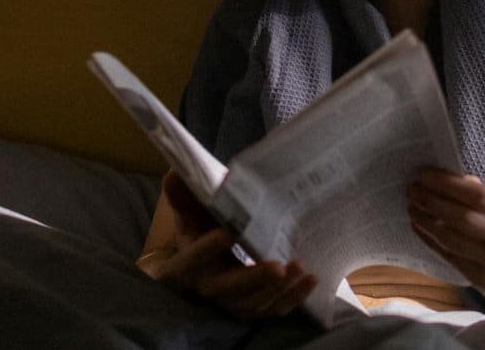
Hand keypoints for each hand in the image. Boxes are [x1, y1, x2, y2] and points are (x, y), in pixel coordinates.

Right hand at [156, 170, 316, 317]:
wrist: (210, 254)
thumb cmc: (201, 227)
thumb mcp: (190, 211)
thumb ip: (184, 195)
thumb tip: (174, 175)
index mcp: (187, 263)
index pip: (192, 259)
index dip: (206, 249)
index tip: (227, 233)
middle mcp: (208, 286)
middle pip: (228, 288)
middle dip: (255, 278)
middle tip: (278, 266)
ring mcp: (232, 300)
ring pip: (254, 303)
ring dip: (279, 289)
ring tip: (300, 267)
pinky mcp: (253, 305)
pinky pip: (273, 308)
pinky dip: (293, 297)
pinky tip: (310, 279)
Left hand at [407, 168, 484, 304]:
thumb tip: (447, 180)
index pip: (479, 197)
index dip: (448, 185)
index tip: (425, 175)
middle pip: (464, 218)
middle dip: (433, 201)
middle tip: (412, 189)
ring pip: (453, 240)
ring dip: (427, 221)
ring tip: (412, 207)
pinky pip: (450, 257)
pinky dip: (430, 240)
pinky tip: (419, 226)